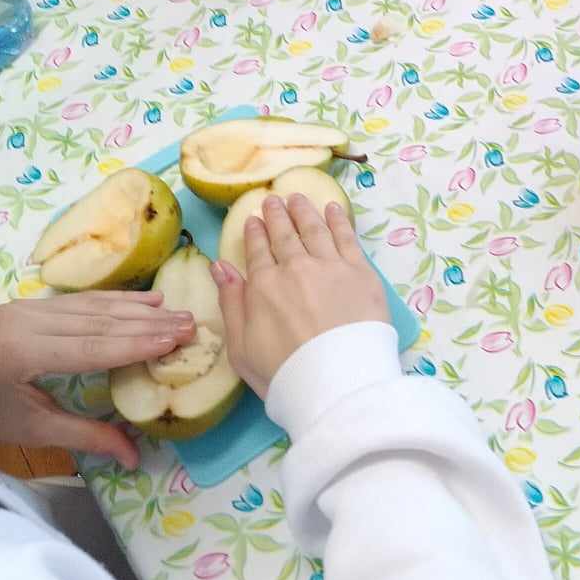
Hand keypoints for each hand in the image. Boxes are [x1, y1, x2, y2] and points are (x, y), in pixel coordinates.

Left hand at [0, 291, 194, 466]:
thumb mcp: (33, 430)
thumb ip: (86, 437)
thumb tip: (136, 458)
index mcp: (21, 353)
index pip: (90, 347)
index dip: (135, 343)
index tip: (175, 339)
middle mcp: (24, 322)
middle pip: (97, 321)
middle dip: (147, 323)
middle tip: (190, 324)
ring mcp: (26, 307)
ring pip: (93, 305)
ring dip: (138, 308)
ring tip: (177, 310)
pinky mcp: (30, 302)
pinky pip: (80, 300)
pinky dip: (116, 300)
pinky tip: (146, 299)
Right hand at [213, 192, 389, 395]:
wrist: (337, 382)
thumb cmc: (283, 373)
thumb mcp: (241, 347)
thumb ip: (231, 303)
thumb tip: (219, 267)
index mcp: (264, 286)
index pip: (258, 251)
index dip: (255, 233)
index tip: (253, 219)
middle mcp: (296, 268)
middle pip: (285, 235)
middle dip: (277, 215)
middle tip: (273, 199)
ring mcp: (330, 266)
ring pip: (315, 229)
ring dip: (305, 211)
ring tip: (298, 197)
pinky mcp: (361, 272)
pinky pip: (347, 237)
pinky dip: (338, 220)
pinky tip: (333, 208)